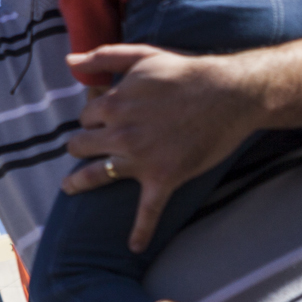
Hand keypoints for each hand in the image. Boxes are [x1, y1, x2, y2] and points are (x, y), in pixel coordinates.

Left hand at [59, 44, 264, 250]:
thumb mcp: (142, 55)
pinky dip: (141, 231)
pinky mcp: (163, 178)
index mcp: (113, 104)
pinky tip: (135, 246)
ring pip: (94, 175)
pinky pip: (148, 211)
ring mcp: (140, 159)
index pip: (85, 116)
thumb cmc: (187, 73)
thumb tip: (70, 61)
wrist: (231, 94)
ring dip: (79, 182)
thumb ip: (103, 57)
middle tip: (87, 147)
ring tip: (69, 187)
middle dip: (81, 145)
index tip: (103, 119)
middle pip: (79, 145)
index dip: (93, 118)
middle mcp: (120, 133)